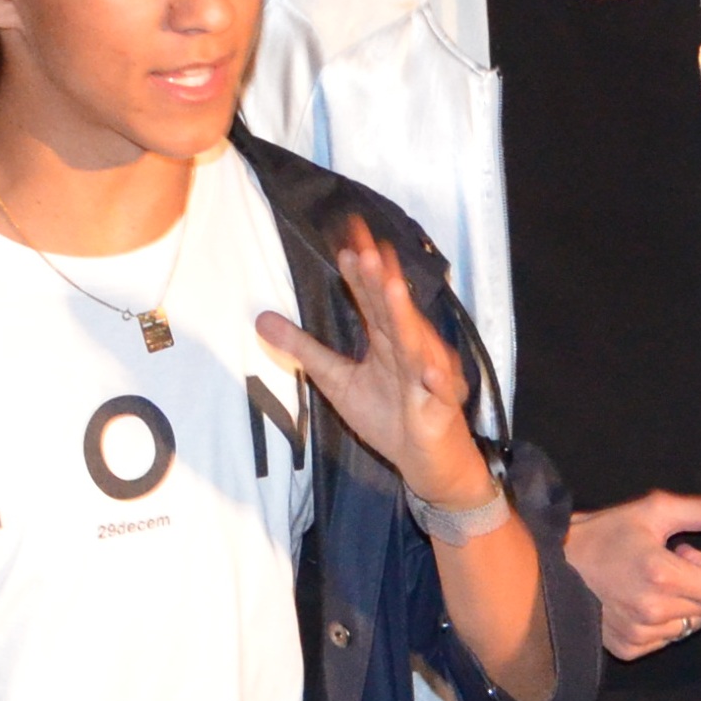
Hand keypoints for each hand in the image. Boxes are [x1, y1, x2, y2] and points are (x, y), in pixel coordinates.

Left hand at [257, 214, 493, 518]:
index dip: (359, 270)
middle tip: (366, 248)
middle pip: (393, 309)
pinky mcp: (439, 407)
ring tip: (393, 287)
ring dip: (405, 315)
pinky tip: (428, 368)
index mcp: (386, 339)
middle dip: (380, 279)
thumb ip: (303, 348)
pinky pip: (438, 393)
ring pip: (415, 342)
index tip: (346, 240)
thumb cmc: (389, 415)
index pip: (371, 297)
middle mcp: (409, 348)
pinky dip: (436, 380)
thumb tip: (261, 319)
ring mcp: (427, 376)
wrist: (426, 461)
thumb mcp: (336, 379)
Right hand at [566, 491, 700, 662]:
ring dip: (680, 606)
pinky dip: (660, 623)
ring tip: (648, 584)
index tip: (684, 555)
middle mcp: (654, 611)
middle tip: (664, 566)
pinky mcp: (629, 649)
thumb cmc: (606, 532)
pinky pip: (667, 639)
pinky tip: (636, 602)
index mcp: (663, 575)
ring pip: (690, 626)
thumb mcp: (656, 511)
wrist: (554, 564)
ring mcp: (640, 635)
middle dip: (697, 587)